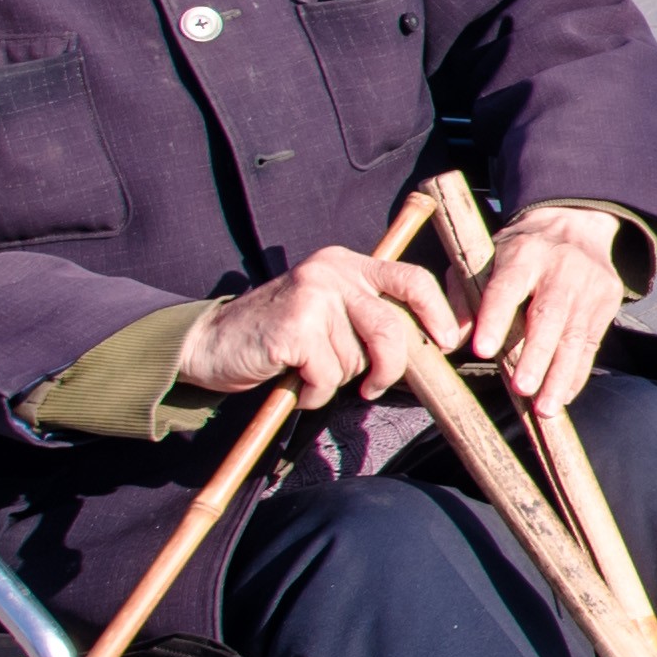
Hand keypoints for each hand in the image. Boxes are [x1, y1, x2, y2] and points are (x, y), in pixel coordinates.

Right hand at [176, 244, 466, 403]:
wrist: (208, 345)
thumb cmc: (280, 337)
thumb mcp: (331, 313)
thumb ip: (372, 318)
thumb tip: (432, 343)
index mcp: (348, 264)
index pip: (412, 278)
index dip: (438, 312)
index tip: (448, 341)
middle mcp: (332, 272)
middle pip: (391, 328)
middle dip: (388, 367)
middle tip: (373, 386)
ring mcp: (312, 296)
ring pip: (358, 358)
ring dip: (339, 379)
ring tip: (311, 371)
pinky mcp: (293, 327)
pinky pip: (328, 375)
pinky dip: (315, 392)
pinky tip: (296, 382)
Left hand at [462, 205, 633, 411]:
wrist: (576, 225)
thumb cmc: (519, 251)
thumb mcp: (485, 258)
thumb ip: (464, 295)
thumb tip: (453, 339)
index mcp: (523, 254)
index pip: (507, 288)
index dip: (494, 319)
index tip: (481, 350)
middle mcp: (561, 269)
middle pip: (549, 315)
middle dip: (536, 355)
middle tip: (522, 388)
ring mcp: (590, 286)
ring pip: (575, 336)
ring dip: (560, 375)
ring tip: (544, 408)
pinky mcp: (608, 302)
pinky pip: (591, 345)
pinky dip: (576, 373)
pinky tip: (562, 396)